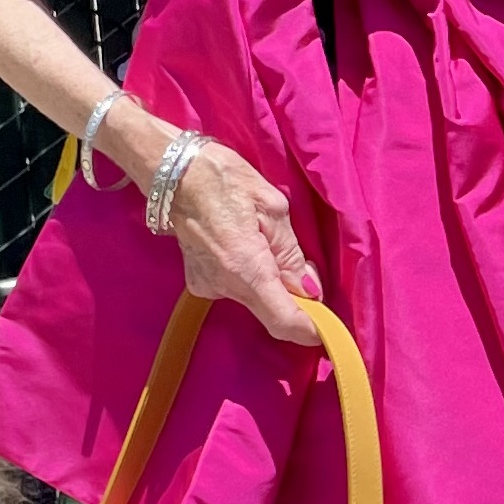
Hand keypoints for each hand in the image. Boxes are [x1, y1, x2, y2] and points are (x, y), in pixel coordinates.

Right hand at [163, 141, 321, 347]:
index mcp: (245, 267)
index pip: (284, 320)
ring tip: (270, 244)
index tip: (329, 330)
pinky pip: (237, 290)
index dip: (310, 330)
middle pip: (272, 314)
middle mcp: (223, 285)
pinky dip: (253, 279)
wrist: (174, 172)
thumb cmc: (224, 179)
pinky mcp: (199, 282)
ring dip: (274, 286)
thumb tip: (310, 289)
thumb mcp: (272, 208)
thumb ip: (291, 255)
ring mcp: (207, 286)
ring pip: (256, 301)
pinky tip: (248, 248)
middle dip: (297, 304)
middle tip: (311, 278)